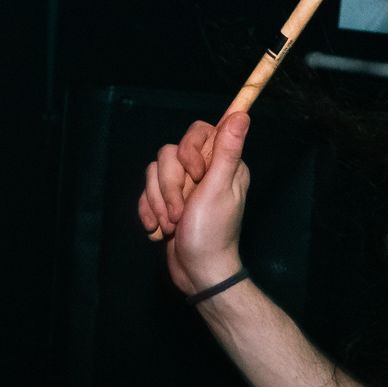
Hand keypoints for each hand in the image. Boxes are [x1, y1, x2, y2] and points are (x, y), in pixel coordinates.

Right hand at [137, 112, 250, 292]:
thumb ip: (227, 151)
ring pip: (154, 173)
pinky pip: (146, 192)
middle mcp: (205, 171)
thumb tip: (241, 114)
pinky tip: (158, 230)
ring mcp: (185, 187)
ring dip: (158, 203)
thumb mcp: (219, 189)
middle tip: (181, 212)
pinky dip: (149, 212)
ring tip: (171, 225)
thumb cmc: (212, 234)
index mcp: (224, 164)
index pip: (199, 132)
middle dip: (169, 186)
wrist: (197, 272)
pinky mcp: (168, 201)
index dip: (189, 151)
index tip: (197, 175)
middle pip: (169, 154)